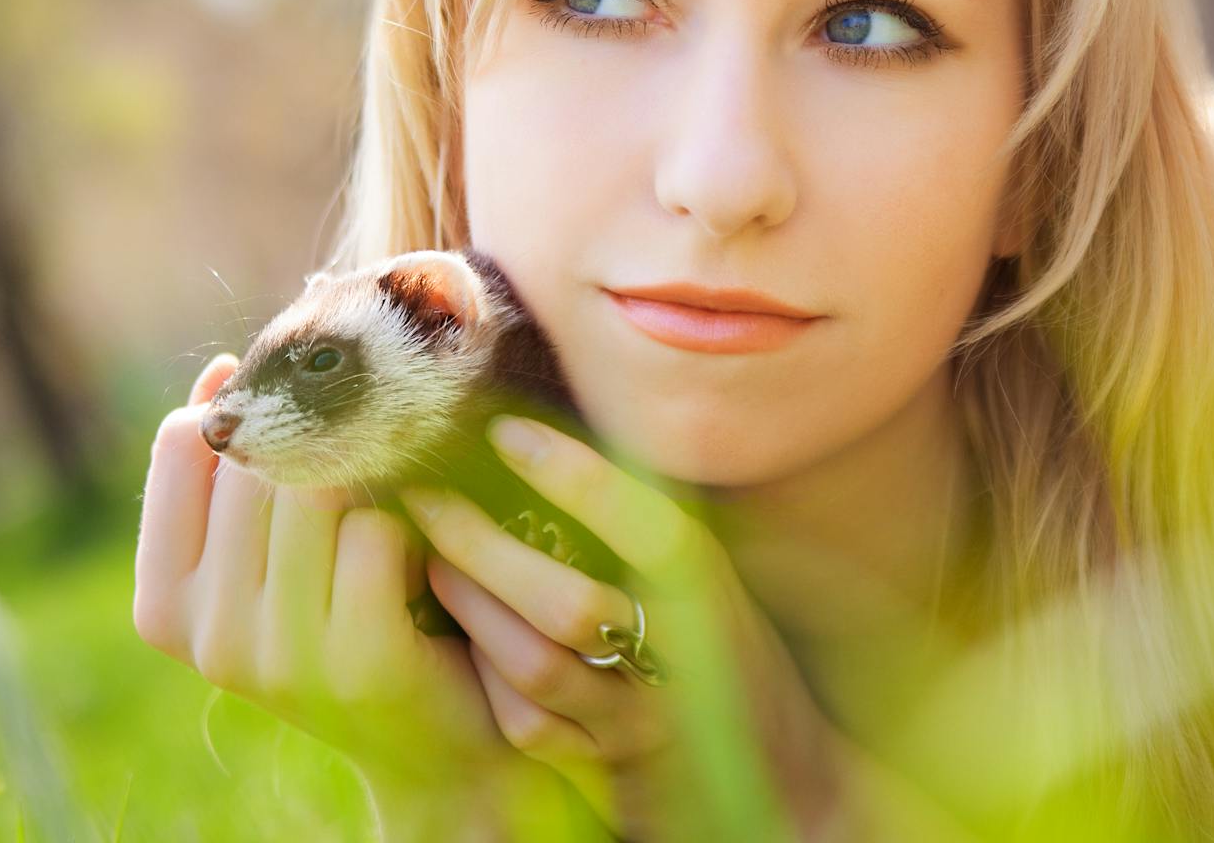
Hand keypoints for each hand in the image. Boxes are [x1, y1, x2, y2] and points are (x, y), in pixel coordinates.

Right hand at [132, 355, 604, 835]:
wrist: (435, 742)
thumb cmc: (348, 618)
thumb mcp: (266, 560)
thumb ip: (232, 481)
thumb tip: (221, 374)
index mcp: (165, 605)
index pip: (182, 445)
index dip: (243, 406)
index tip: (292, 412)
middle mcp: (209, 635)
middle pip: (260, 462)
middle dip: (320, 448)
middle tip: (361, 479)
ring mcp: (280, 654)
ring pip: (319, 488)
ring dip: (370, 485)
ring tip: (388, 522)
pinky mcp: (360, 659)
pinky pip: (378, 530)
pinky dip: (411, 527)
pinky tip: (420, 561)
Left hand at [400, 415, 852, 840]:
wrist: (787, 779)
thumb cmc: (729, 654)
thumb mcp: (713, 585)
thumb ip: (648, 530)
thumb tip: (557, 443)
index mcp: (711, 596)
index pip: (646, 528)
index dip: (576, 477)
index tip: (505, 434)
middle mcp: (681, 660)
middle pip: (570, 605)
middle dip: (485, 548)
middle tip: (426, 500)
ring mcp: (644, 723)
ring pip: (538, 668)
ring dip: (472, 611)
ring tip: (430, 563)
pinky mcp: (611, 773)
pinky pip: (530, 728)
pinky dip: (486, 680)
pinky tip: (461, 640)